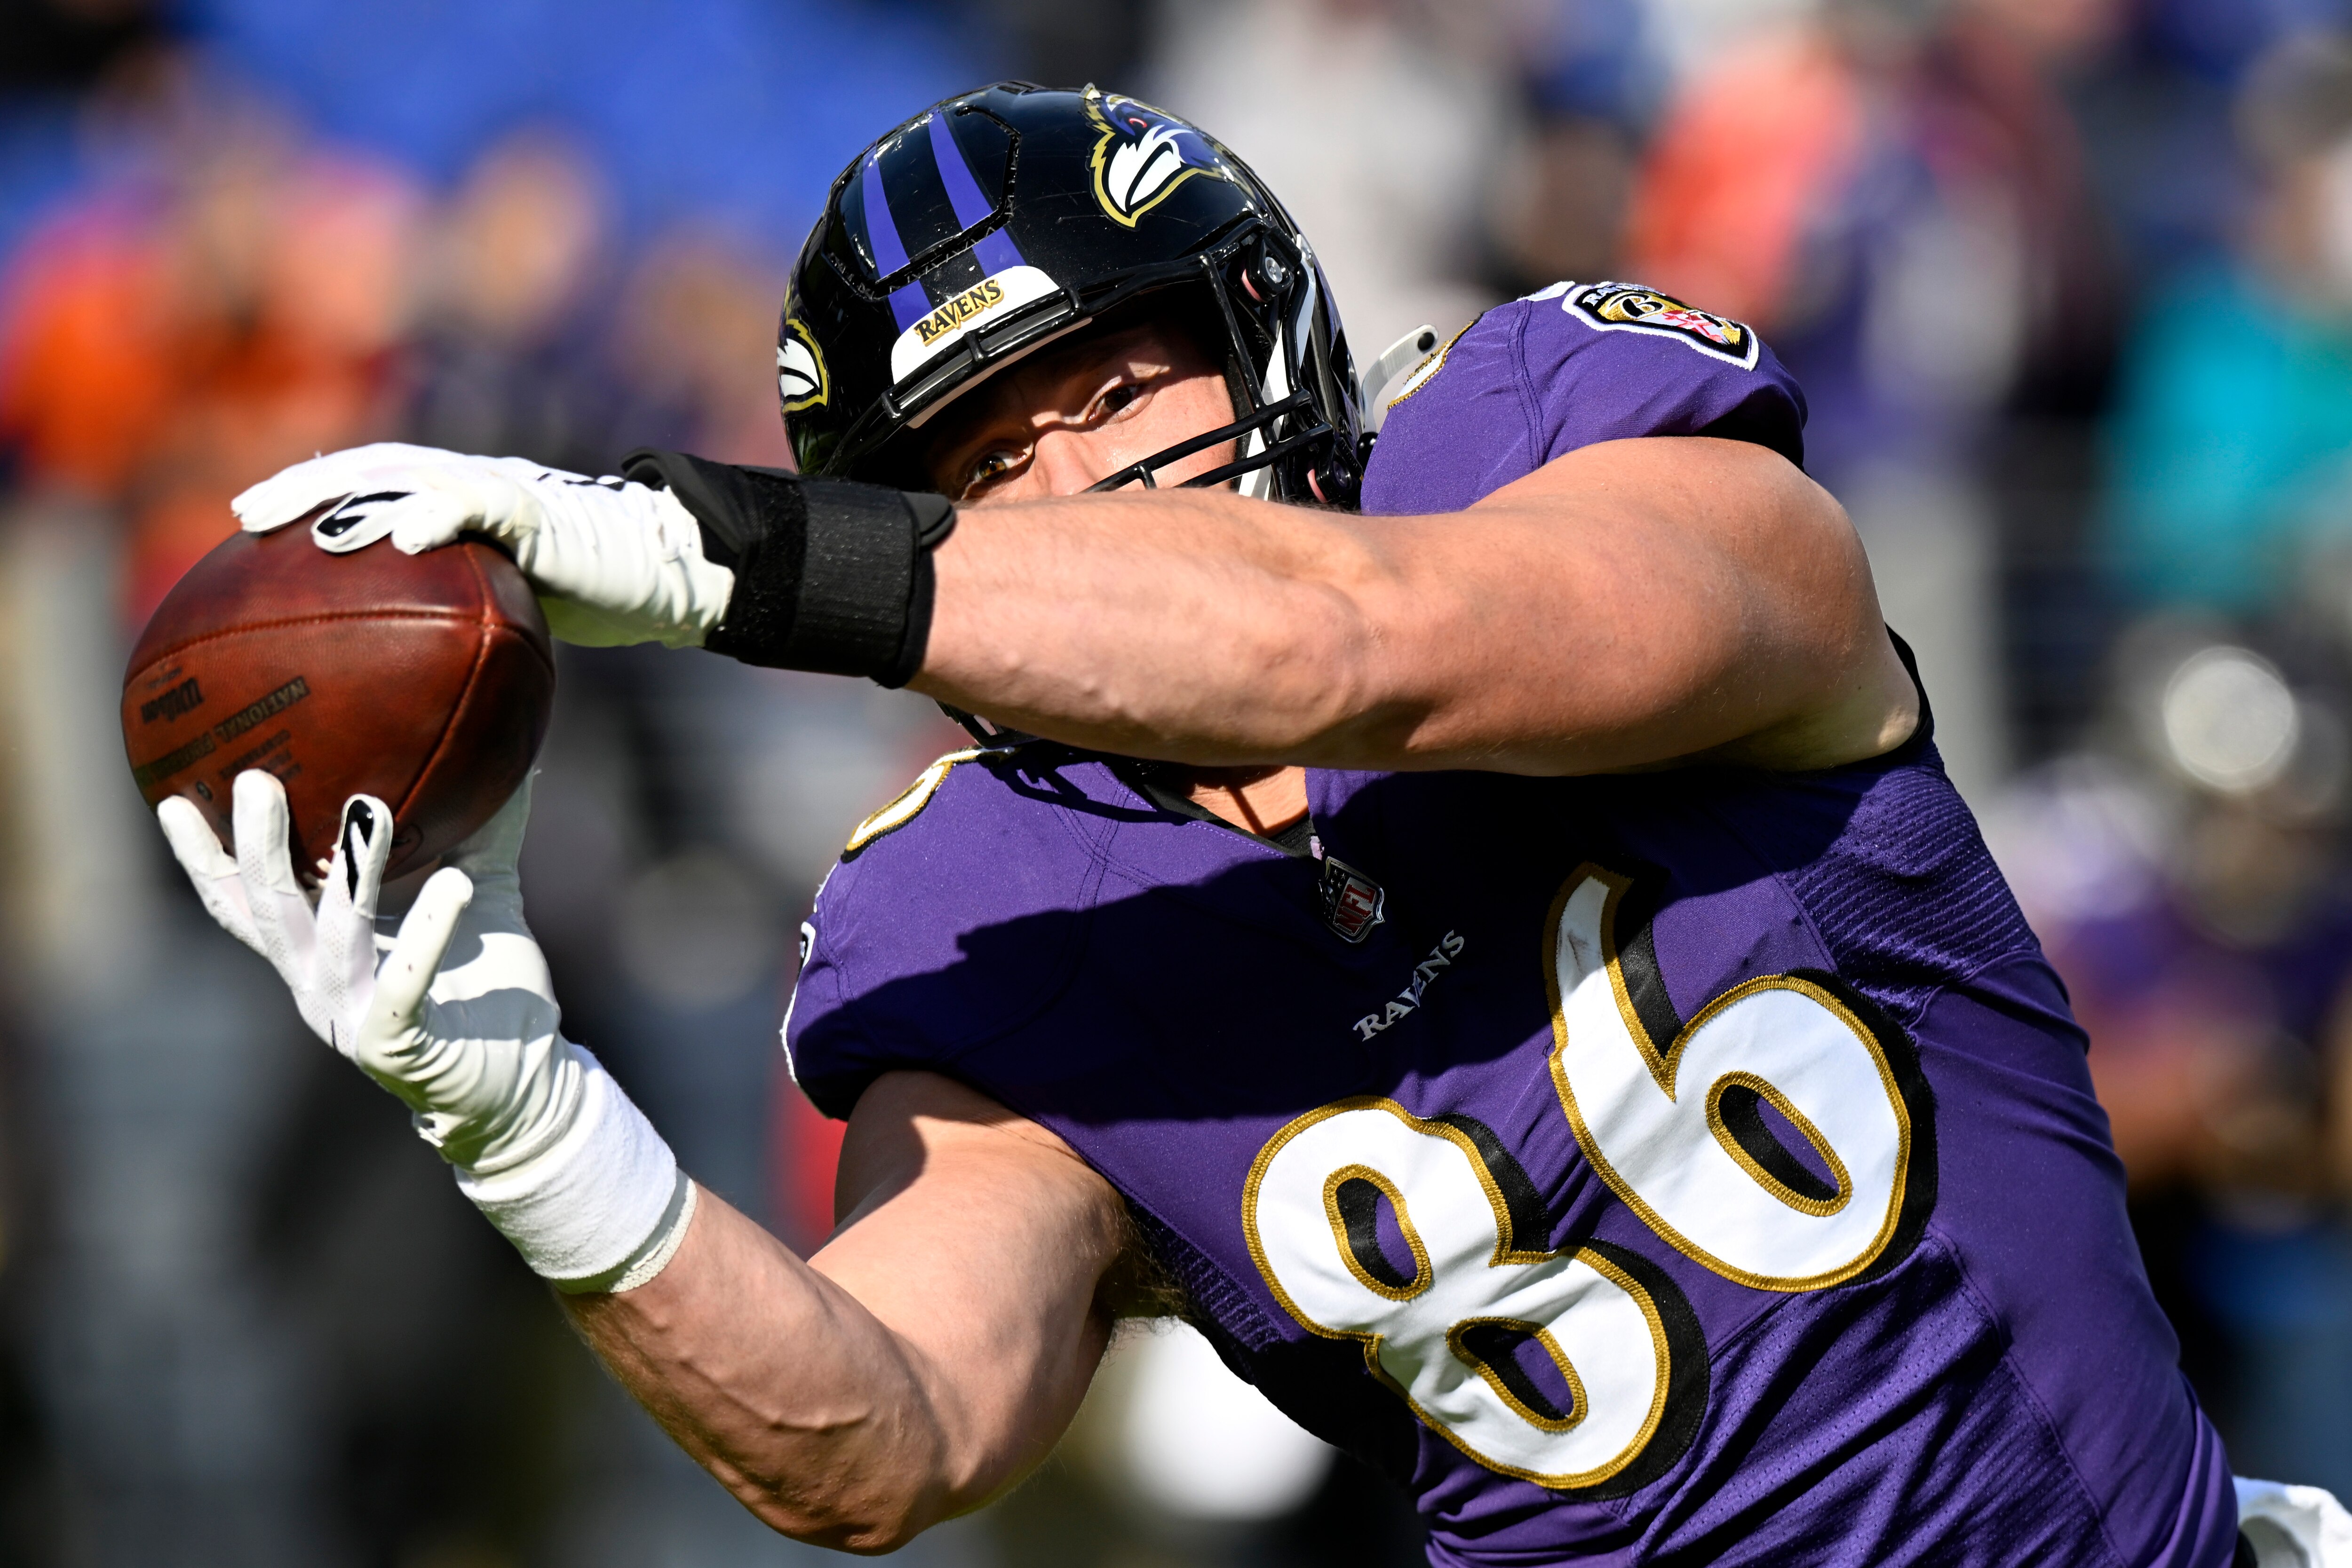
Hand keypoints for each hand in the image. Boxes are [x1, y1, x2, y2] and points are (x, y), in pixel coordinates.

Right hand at [159, 772, 692, 1287]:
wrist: (527, 1080)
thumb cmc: (491, 987)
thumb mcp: (480, 891)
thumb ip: (480, 829)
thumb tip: (508, 752)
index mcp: (318, 953)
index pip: (244, 900)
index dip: (202, 854)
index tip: (171, 792)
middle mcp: (319, 985)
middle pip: (266, 910)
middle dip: (254, 846)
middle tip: (253, 777)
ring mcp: (353, 1018)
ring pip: (331, 938)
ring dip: (349, 871)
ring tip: (368, 805)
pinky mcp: (398, 1048)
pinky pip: (407, 984)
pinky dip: (430, 932)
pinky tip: (454, 882)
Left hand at [230, 442, 736, 649]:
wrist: (666, 573)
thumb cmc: (596, 599)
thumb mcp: (513, 615)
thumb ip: (460, 628)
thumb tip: (406, 699)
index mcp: (455, 504)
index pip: (366, 484)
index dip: (307, 495)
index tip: (250, 524)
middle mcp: (469, 484)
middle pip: (370, 467)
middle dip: (306, 486)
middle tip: (247, 516)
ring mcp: (502, 490)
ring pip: (414, 472)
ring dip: (357, 496)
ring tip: (312, 528)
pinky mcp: (538, 508)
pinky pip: (480, 503)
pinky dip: (439, 514)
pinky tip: (402, 536)